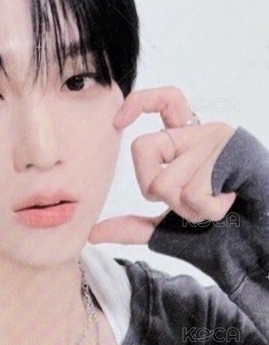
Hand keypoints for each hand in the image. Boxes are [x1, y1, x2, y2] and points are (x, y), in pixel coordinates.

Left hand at [88, 86, 237, 244]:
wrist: (256, 244)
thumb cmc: (219, 233)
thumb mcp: (167, 229)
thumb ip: (133, 226)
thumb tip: (92, 233)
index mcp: (188, 142)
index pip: (166, 100)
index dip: (139, 102)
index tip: (118, 121)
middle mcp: (201, 133)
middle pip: (143, 149)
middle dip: (153, 190)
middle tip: (186, 203)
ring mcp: (217, 140)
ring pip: (166, 180)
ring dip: (187, 209)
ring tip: (215, 207)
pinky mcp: (232, 152)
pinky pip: (192, 191)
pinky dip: (205, 212)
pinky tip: (228, 203)